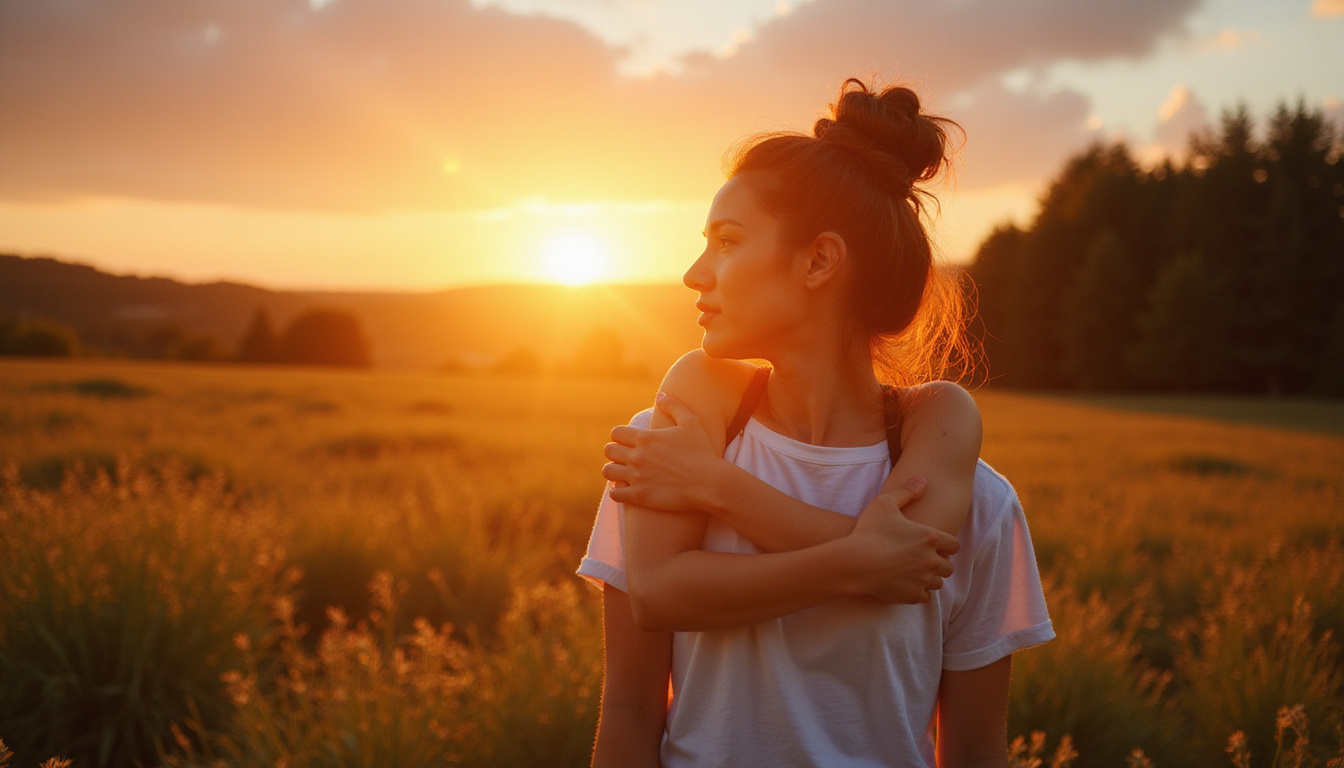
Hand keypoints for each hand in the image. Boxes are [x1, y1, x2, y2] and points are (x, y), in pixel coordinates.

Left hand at [602, 392, 720, 512]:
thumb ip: (674, 406)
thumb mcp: (691, 423)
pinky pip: (614, 494)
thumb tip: (660, 395)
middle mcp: (637, 456)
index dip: (621, 437)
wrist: (709, 482)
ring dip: (614, 471)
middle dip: (616, 453)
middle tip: (627, 458)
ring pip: (608, 471)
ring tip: (624, 474)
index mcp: (645, 438)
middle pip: (609, 450)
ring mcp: (637, 477)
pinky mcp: (639, 496)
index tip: (629, 443)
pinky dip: (618, 491)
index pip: (616, 433)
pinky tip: (628, 490)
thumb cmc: (702, 452)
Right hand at [846, 476, 959, 603]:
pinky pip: (925, 597)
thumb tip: (923, 479)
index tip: (935, 545)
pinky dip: (919, 591)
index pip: (953, 545)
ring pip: (938, 583)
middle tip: (925, 559)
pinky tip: (908, 585)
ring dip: (930, 578)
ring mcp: (923, 580)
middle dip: (940, 563)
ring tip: (917, 572)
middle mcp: (931, 560)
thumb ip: (906, 490)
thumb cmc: (869, 530)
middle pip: (948, 566)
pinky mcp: (912, 595)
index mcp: (930, 538)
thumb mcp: (885, 502)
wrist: (855, 563)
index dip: (946, 545)